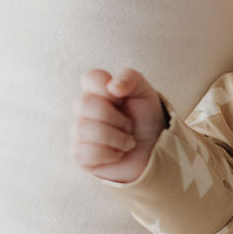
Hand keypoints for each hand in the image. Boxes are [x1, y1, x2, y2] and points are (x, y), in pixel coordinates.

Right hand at [71, 67, 167, 182]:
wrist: (154, 151)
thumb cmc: (145, 120)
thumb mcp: (144, 92)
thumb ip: (130, 78)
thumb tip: (113, 86)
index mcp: (98, 91)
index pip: (89, 78)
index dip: (106, 88)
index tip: (121, 99)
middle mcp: (84, 110)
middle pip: (85, 103)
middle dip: (115, 117)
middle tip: (129, 125)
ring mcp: (78, 132)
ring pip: (83, 128)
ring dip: (116, 138)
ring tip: (126, 141)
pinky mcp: (78, 155)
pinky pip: (85, 152)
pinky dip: (109, 155)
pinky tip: (117, 154)